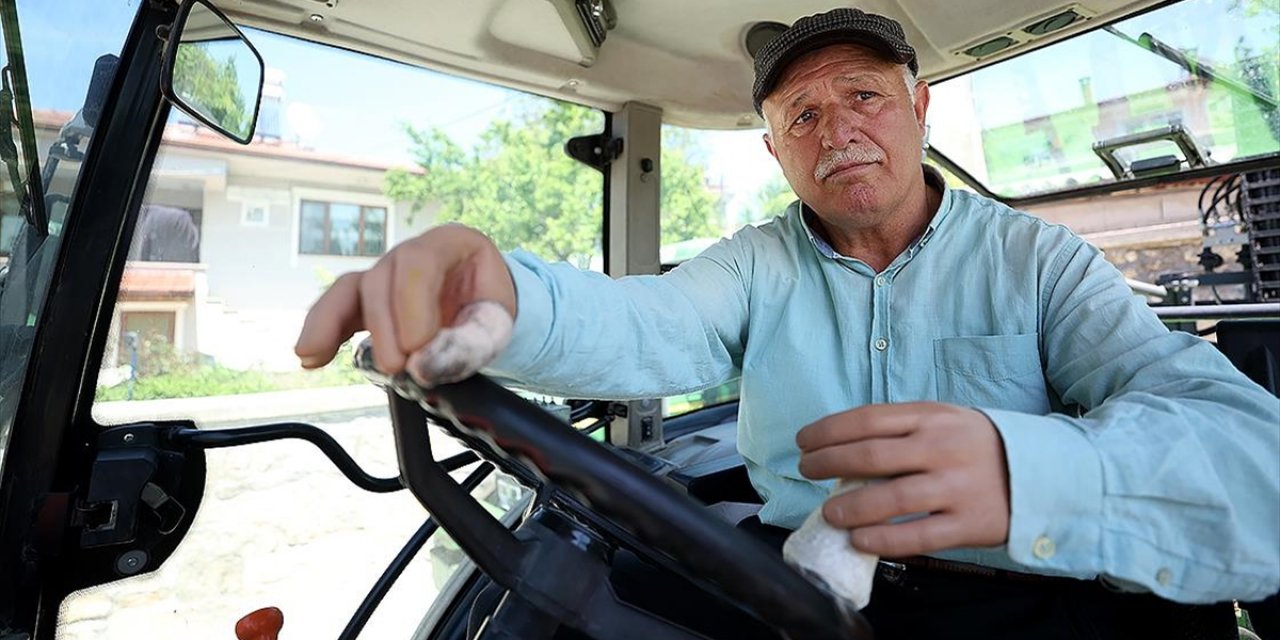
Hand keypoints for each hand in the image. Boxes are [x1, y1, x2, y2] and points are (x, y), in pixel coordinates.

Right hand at [294, 224, 515, 376]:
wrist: (487, 312)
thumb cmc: (490, 311)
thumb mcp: (494, 325)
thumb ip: (468, 344)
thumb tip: (421, 368)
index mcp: (450, 242)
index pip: (419, 262)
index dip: (412, 304)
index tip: (418, 346)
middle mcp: (411, 252)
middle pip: (382, 277)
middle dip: (383, 325)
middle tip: (397, 368)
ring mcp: (386, 274)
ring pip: (353, 290)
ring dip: (332, 325)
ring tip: (314, 356)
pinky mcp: (369, 300)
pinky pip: (338, 308)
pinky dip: (323, 331)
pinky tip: (309, 358)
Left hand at [795, 402, 1009, 557]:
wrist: (1047, 473)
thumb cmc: (980, 446)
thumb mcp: (946, 421)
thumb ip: (904, 429)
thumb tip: (845, 447)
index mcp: (932, 417)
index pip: (866, 419)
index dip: (828, 431)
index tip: (804, 441)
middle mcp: (941, 448)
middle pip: (870, 455)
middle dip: (828, 463)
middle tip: (806, 470)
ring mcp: (955, 487)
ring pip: (890, 497)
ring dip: (850, 506)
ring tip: (829, 512)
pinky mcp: (968, 524)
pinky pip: (917, 536)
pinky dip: (883, 539)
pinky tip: (859, 539)